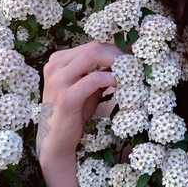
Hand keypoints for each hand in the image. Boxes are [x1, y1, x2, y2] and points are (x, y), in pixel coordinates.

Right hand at [37, 41, 121, 165]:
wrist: (57, 140)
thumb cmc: (74, 112)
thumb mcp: (86, 86)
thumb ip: (98, 71)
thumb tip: (124, 59)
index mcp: (58, 60)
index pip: (92, 46)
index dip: (114, 51)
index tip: (129, 61)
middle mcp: (54, 66)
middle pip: (94, 48)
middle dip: (117, 55)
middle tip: (133, 67)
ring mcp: (58, 81)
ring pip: (93, 56)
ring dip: (116, 64)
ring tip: (129, 74)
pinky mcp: (66, 97)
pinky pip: (94, 79)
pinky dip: (111, 78)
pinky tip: (120, 85)